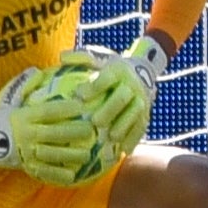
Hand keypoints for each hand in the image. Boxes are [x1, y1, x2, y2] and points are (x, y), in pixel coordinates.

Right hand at [0, 68, 96, 184]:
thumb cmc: (0, 118)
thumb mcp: (9, 99)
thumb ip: (25, 85)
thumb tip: (38, 70)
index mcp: (24, 117)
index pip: (47, 111)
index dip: (64, 109)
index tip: (81, 106)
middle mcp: (26, 134)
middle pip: (53, 133)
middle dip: (73, 132)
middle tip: (91, 131)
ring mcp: (26, 152)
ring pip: (51, 154)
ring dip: (70, 155)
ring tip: (87, 155)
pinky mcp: (25, 165)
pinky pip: (43, 171)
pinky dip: (57, 175)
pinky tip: (72, 176)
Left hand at [63, 36, 167, 152]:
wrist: (141, 71)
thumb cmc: (109, 67)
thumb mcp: (97, 57)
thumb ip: (80, 58)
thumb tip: (61, 58)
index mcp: (118, 70)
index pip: (107, 77)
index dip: (95, 86)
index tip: (80, 95)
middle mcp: (132, 85)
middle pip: (123, 97)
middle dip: (110, 109)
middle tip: (95, 121)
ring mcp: (141, 100)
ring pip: (135, 113)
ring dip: (124, 126)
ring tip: (111, 138)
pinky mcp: (146, 114)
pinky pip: (141, 127)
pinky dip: (133, 139)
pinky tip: (123, 150)